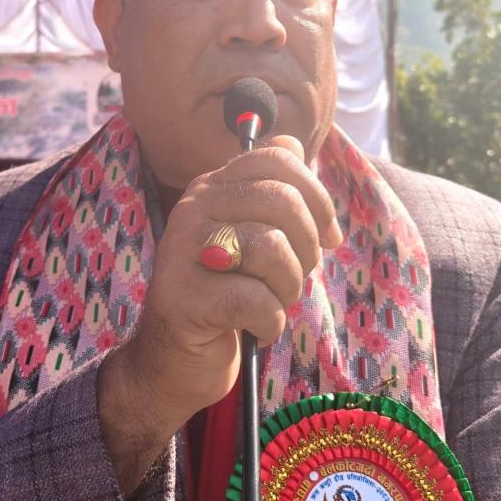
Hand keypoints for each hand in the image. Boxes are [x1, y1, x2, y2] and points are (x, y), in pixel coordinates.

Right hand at [98, 135, 340, 493]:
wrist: (172, 358)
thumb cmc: (223, 295)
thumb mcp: (247, 234)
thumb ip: (268, 189)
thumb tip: (293, 142)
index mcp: (212, 187)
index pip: (277, 158)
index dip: (317, 196)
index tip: (328, 235)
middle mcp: (194, 207)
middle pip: (282, 200)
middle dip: (307, 248)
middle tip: (294, 277)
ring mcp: (183, 250)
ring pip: (272, 248)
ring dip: (289, 288)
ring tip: (272, 302)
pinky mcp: (185, 296)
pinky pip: (257, 300)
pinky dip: (270, 322)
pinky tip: (256, 327)